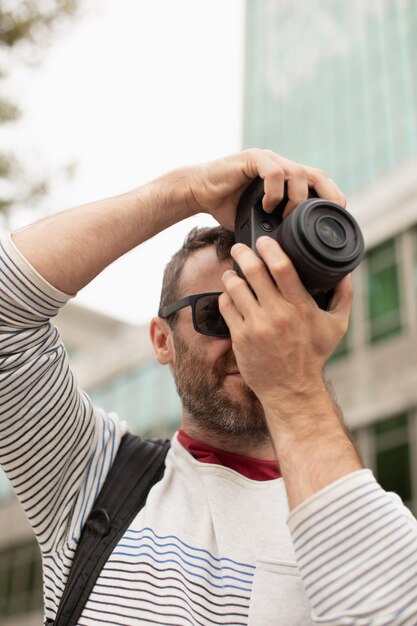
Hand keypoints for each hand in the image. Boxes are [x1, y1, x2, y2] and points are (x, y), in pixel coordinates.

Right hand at [184, 148, 345, 229]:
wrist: (200, 191)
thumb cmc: (228, 207)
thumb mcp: (260, 222)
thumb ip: (277, 229)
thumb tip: (294, 261)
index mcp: (288, 179)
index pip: (322, 185)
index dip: (332, 202)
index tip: (331, 226)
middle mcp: (283, 166)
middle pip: (319, 176)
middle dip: (327, 199)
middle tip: (318, 224)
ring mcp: (269, 160)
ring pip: (298, 174)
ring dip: (296, 200)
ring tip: (285, 218)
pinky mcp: (253, 159)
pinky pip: (273, 172)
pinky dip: (274, 193)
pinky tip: (266, 207)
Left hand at [219, 237, 352, 410]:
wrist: (291, 389)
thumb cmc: (313, 355)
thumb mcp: (337, 326)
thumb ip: (343, 296)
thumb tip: (344, 271)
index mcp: (301, 307)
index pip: (282, 267)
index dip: (269, 248)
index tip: (264, 241)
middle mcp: (277, 314)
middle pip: (254, 271)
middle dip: (243, 253)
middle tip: (239, 248)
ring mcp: (256, 326)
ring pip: (235, 286)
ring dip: (231, 274)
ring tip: (233, 272)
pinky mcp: (240, 337)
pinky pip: (226, 306)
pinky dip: (226, 296)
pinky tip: (230, 294)